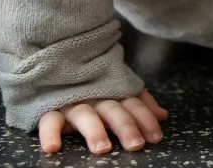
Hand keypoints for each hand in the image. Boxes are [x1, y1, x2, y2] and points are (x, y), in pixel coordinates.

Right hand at [38, 90, 167, 153]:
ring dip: (94, 130)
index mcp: (112, 91)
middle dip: (125, 125)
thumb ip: (140, 102)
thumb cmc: (91, 84)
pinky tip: (52, 147)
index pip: (133, 104)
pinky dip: (50, 133)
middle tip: (135, 144)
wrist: (53, 64)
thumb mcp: (117, 90)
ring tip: (102, 147)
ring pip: (85, 115)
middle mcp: (94, 96)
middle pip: (113, 109)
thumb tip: (163, 115)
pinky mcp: (50, 108)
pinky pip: (49, 120)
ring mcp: (72, 101)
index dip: (145, 119)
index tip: (156, 137)